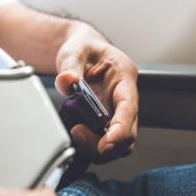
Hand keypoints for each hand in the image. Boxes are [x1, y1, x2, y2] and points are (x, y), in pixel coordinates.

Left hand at [55, 23, 138, 163]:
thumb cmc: (84, 48)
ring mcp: (117, 111)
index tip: (107, 143)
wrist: (81, 51)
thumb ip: (69, 66)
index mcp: (124, 76)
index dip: (121, 129)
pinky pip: (106, 141)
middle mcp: (125, 97)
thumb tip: (66, 81)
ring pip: (120, 143)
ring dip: (98, 147)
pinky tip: (77, 138)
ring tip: (75, 134)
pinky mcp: (107, 121)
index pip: (129, 107)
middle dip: (106, 143)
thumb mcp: (74, 50)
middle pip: (128, 132)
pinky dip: (93, 146)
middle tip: (77, 133)